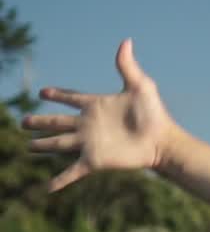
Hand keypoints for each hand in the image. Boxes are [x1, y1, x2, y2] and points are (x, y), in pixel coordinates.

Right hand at [22, 39, 177, 191]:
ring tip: (28, 146)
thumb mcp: (140, 86)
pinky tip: (48, 190)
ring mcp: (89, 143)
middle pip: (58, 122)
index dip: (58, 95)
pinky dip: (60, 181)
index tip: (43, 92)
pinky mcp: (94, 160)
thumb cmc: (155, 115)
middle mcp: (88, 125)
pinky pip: (72, 172)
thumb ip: (127, 66)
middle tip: (23, 121)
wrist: (163, 141)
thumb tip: (126, 41)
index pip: (71, 98)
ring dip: (43, 146)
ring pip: (58, 144)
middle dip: (40, 122)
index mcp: (96, 106)